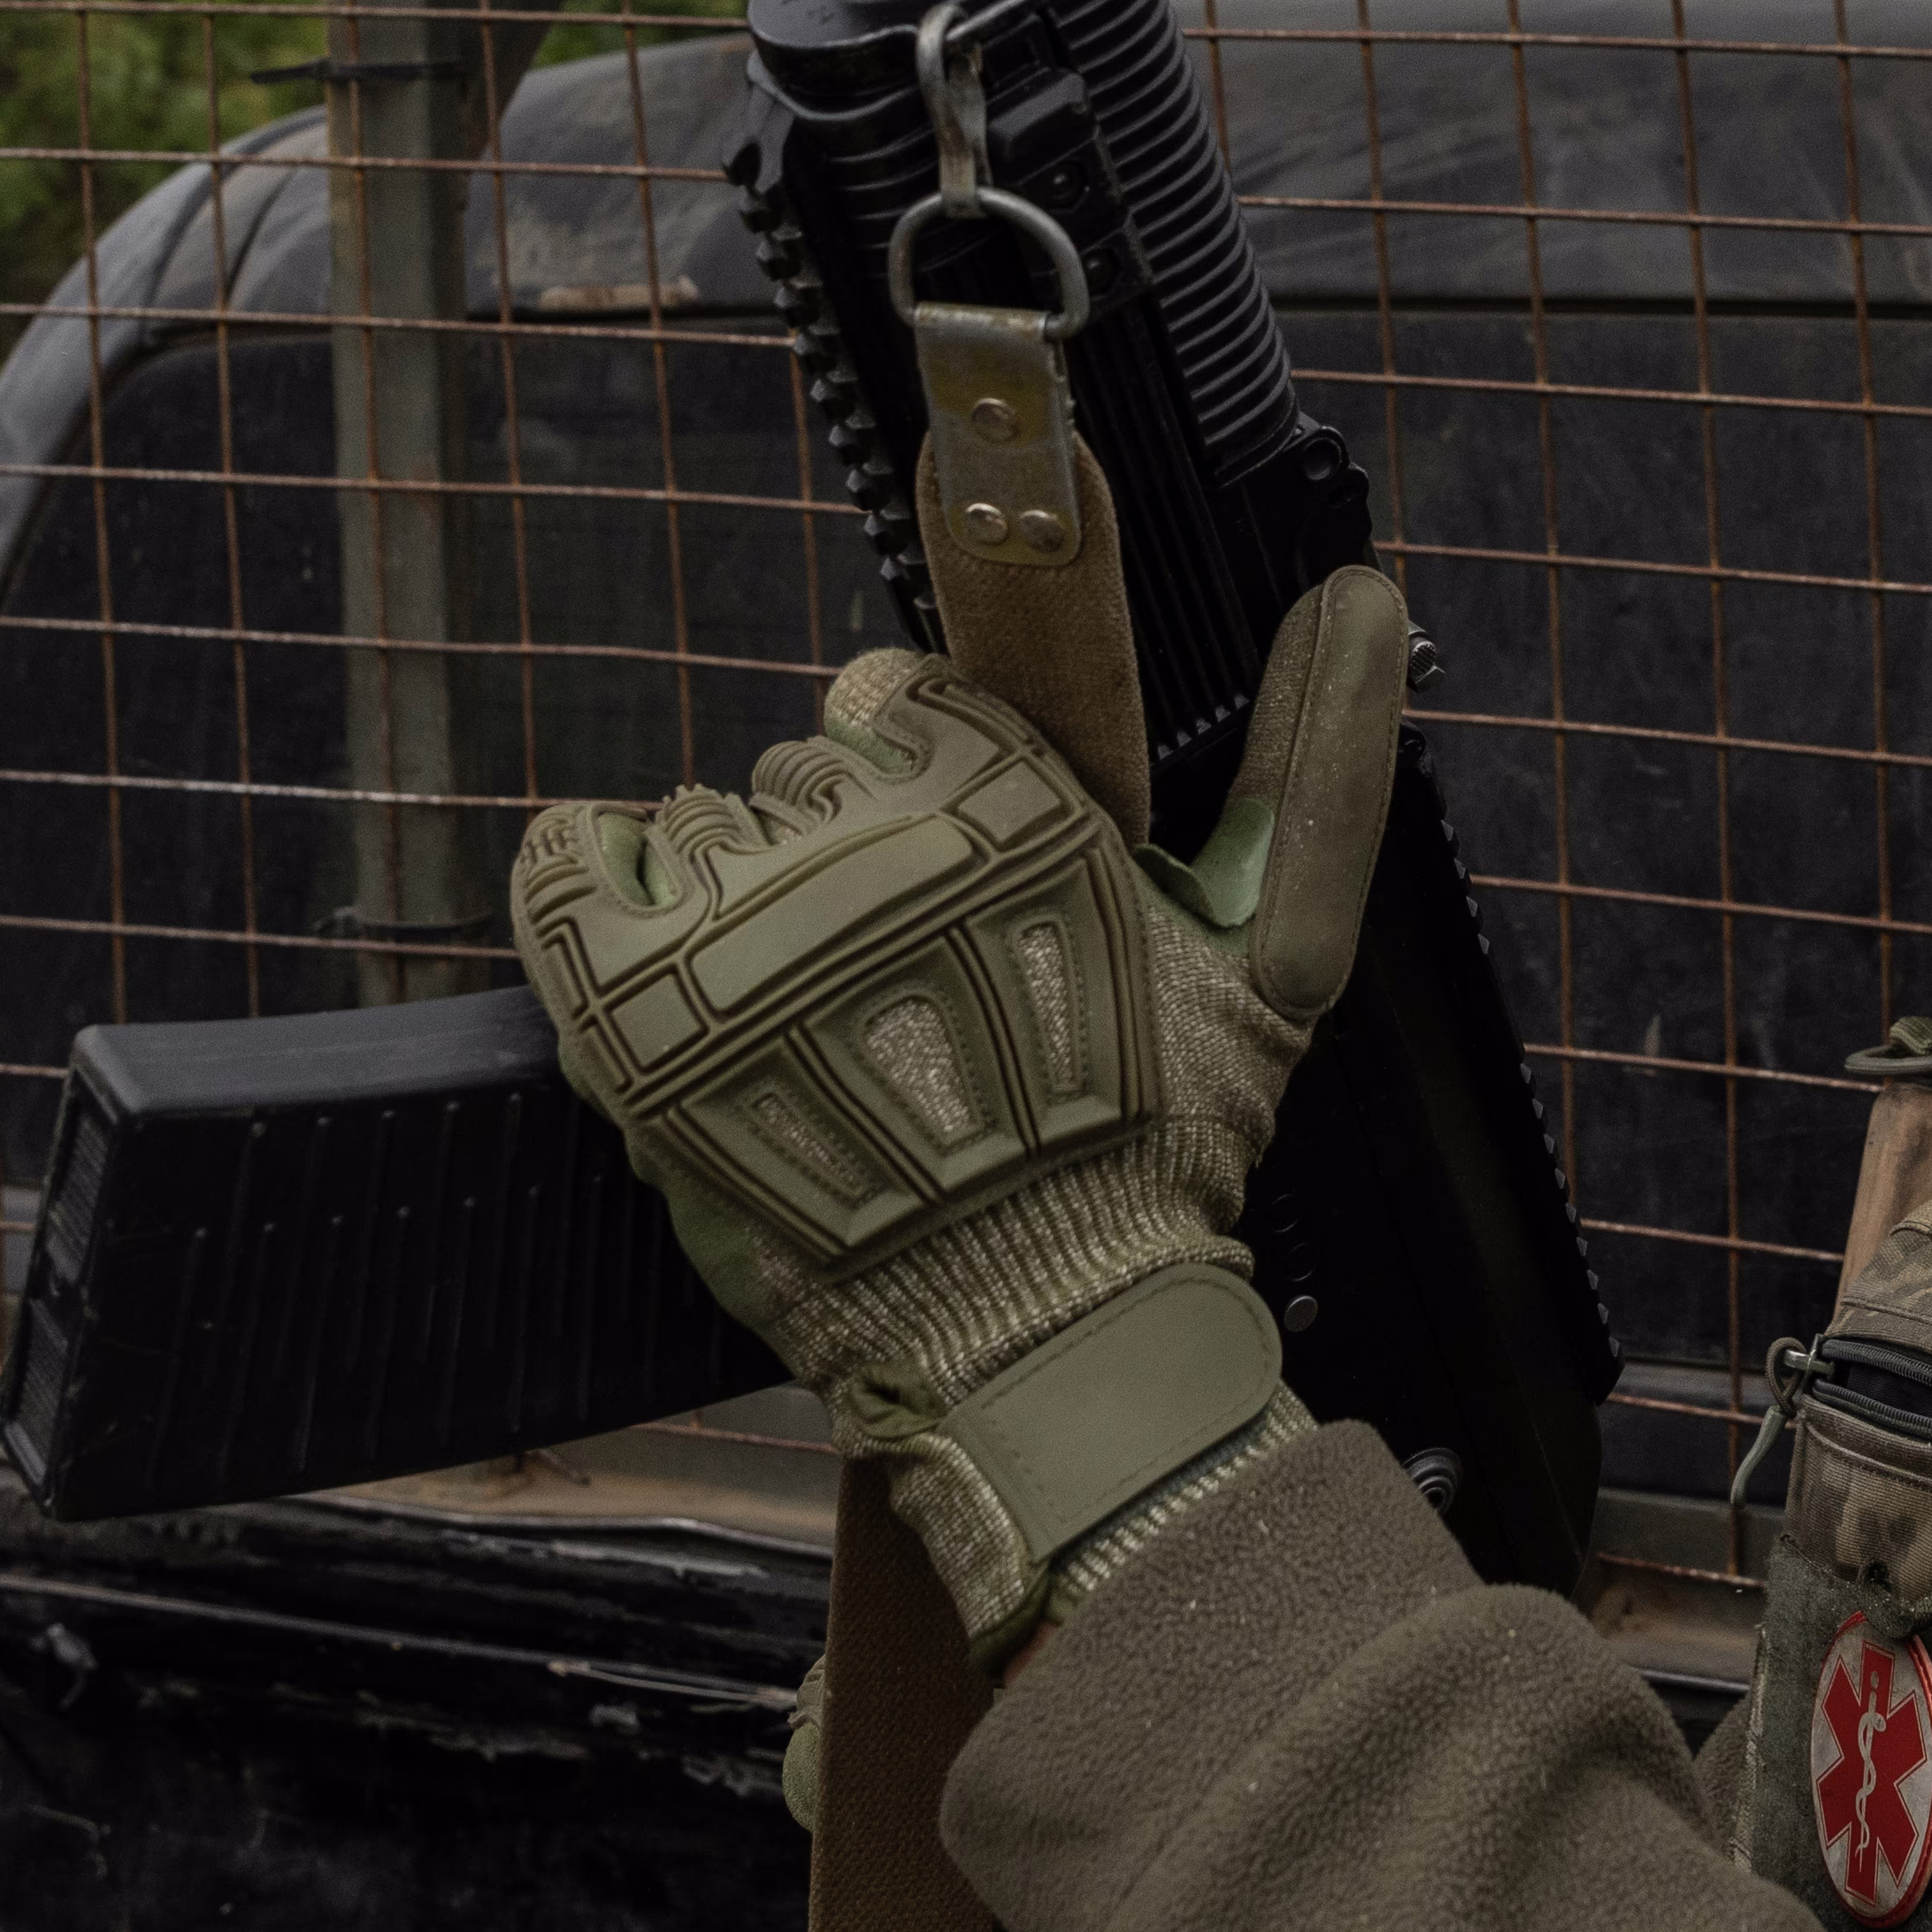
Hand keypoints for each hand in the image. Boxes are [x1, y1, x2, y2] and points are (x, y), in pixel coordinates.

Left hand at [514, 563, 1412, 1648]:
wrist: (1040, 1335)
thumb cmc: (1159, 1155)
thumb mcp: (1277, 957)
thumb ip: (1323, 765)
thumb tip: (1364, 597)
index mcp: (1006, 799)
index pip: (896, 699)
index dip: (912, 781)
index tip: (939, 873)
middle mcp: (872, 839)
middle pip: (797, 773)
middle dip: (834, 861)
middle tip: (880, 986)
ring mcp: (746, 922)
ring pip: (697, 828)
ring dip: (727, 905)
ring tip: (789, 1022)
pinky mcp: (635, 1007)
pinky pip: (566, 864)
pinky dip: (586, 880)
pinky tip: (642, 948)